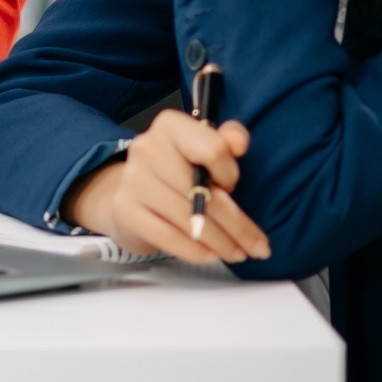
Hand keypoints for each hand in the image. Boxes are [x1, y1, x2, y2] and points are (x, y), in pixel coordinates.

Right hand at [62, 110, 271, 264]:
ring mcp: (133, 179)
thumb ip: (227, 140)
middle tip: (256, 246)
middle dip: (237, 225)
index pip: (213, 149)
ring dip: (221, 243)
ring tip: (236, 253)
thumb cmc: (176, 173)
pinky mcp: (125, 209)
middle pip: (204, 191)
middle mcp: (147, 148)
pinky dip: (194, 251)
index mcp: (170, 126)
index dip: (230, 173)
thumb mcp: (203, 149)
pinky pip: (168, 236)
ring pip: (190, 218)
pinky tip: (209, 256)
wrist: (130, 195)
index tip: (230, 187)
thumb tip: (239, 142)